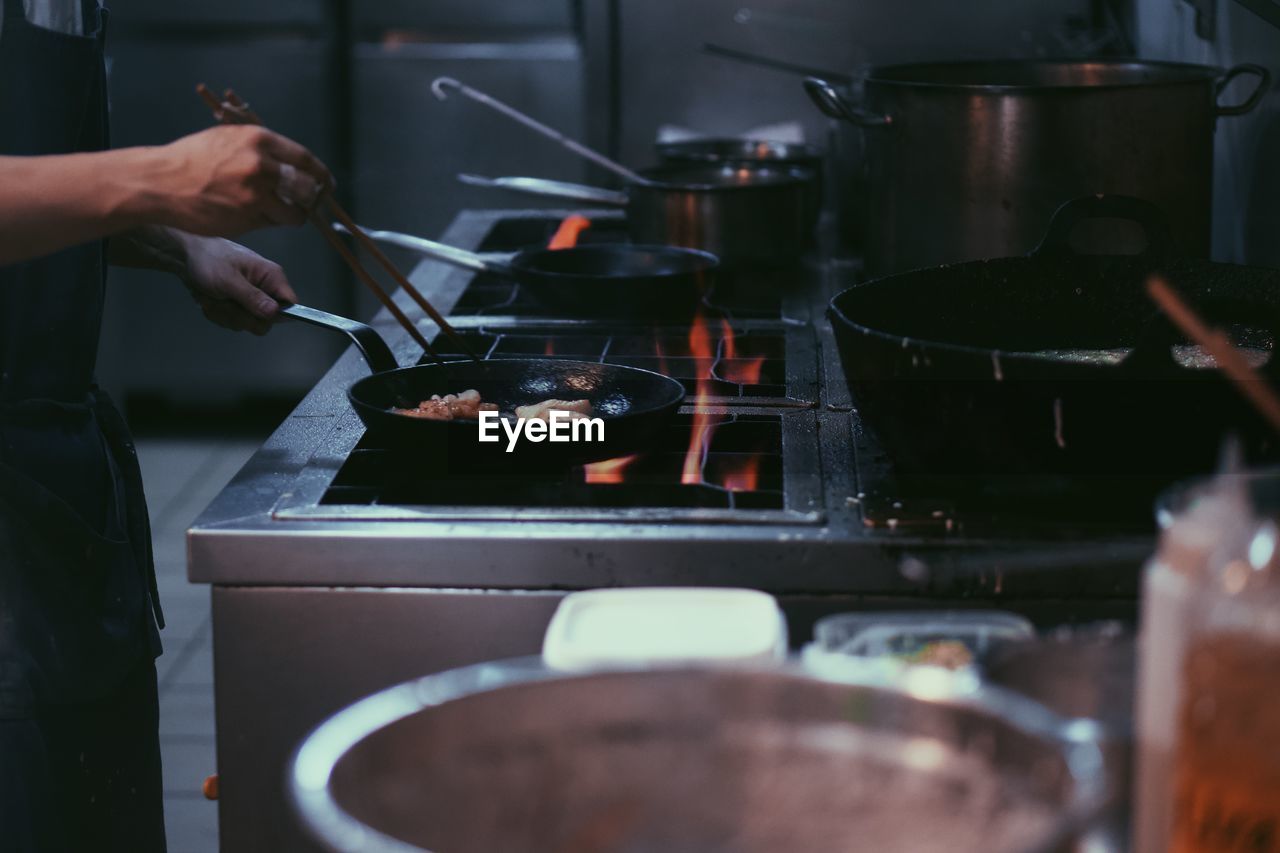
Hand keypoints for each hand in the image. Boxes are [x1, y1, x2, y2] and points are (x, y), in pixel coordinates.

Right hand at [151, 125, 332, 235]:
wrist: (160, 182)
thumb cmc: (192, 160)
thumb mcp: (229, 140)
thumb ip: (263, 151)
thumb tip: (294, 167)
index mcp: (259, 140)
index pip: (306, 160)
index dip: (321, 175)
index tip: (327, 185)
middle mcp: (262, 166)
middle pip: (308, 189)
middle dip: (312, 199)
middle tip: (308, 204)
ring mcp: (256, 194)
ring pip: (295, 214)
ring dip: (292, 216)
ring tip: (276, 211)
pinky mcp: (247, 218)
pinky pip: (272, 224)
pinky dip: (268, 222)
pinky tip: (249, 214)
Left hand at [179, 236, 296, 334]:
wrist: (183, 256)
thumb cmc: (208, 260)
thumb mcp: (229, 279)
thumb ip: (252, 297)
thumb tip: (274, 313)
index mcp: (271, 277)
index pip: (291, 305)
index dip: (276, 315)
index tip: (255, 313)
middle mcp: (266, 289)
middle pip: (266, 320)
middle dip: (241, 316)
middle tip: (224, 301)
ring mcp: (250, 299)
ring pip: (247, 323)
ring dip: (225, 314)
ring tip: (213, 297)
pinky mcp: (237, 306)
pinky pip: (234, 322)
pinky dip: (218, 314)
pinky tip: (209, 299)